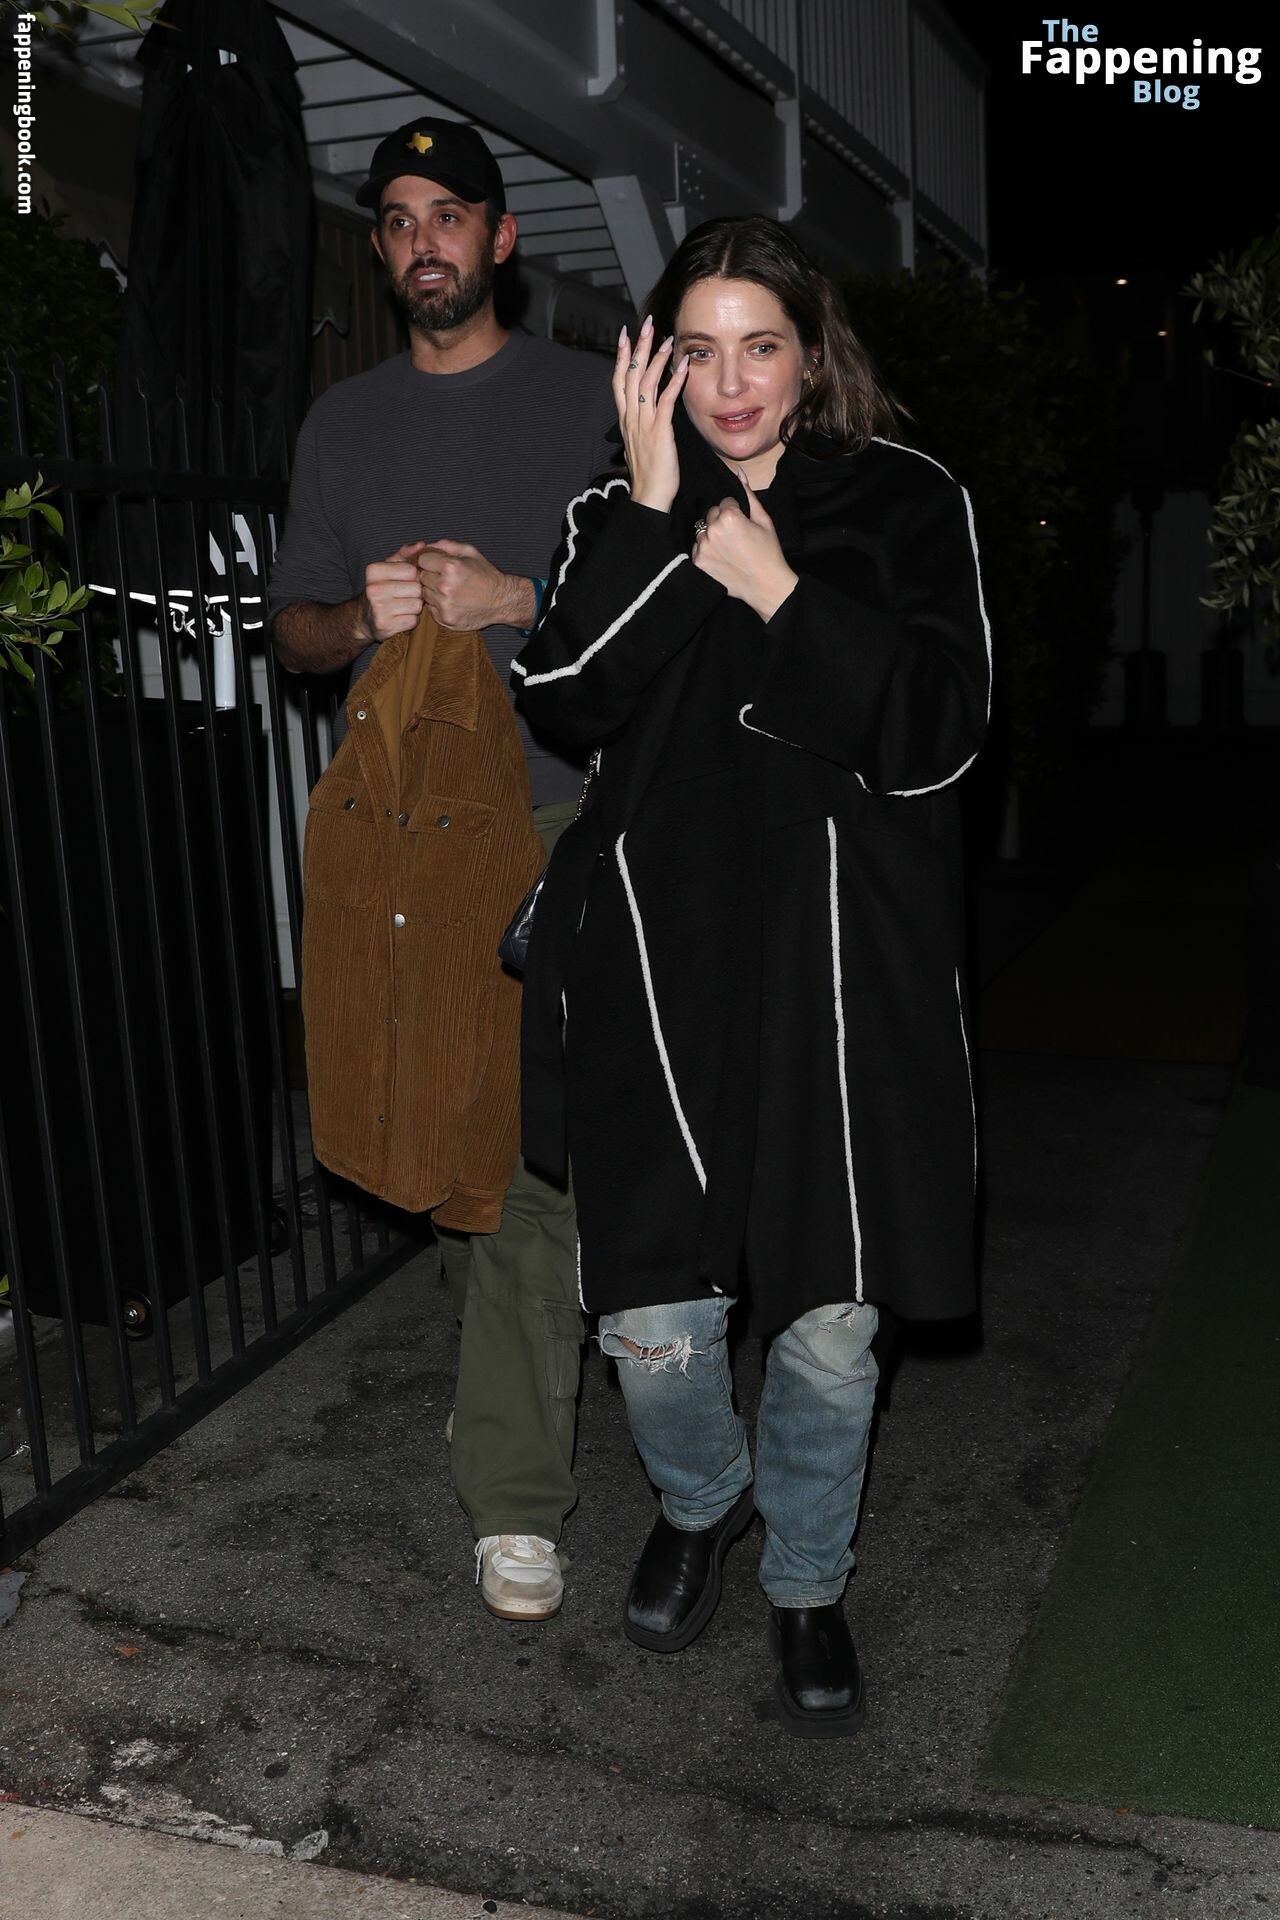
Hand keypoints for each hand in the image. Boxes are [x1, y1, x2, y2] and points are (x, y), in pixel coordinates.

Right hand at [360, 541, 427, 641]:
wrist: (364, 618)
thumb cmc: (381, 589)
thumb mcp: (388, 568)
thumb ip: (404, 554)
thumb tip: (422, 545)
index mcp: (374, 571)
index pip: (411, 570)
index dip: (415, 576)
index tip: (408, 581)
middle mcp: (373, 589)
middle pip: (416, 589)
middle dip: (417, 593)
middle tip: (407, 596)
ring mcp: (378, 609)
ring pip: (417, 605)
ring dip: (415, 607)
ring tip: (404, 606)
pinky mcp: (385, 626)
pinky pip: (413, 621)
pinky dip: (411, 620)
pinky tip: (401, 617)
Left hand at [416, 540, 532, 630]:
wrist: (501, 601)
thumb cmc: (486, 575)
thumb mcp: (470, 552)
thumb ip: (446, 545)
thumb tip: (426, 546)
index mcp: (450, 567)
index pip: (422, 561)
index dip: (430, 562)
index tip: (438, 565)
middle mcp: (445, 587)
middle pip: (421, 578)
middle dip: (431, 576)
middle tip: (445, 579)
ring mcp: (444, 605)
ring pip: (424, 594)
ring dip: (433, 592)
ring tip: (450, 591)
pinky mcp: (446, 619)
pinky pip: (431, 609)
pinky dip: (438, 605)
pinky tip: (452, 602)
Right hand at [613, 314, 689, 513]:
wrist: (648, 498)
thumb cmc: (649, 474)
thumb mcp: (640, 444)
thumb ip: (642, 424)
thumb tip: (647, 412)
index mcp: (626, 420)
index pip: (619, 381)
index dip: (622, 357)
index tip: (626, 336)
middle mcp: (631, 418)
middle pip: (630, 375)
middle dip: (639, 347)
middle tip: (647, 324)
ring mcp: (644, 425)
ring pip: (645, 384)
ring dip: (657, 359)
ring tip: (667, 340)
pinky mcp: (659, 433)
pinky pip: (665, 402)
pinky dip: (674, 381)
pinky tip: (683, 366)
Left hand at [692, 471, 797, 621]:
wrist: (765, 584)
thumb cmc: (769, 551)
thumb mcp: (763, 520)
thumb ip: (748, 494)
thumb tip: (738, 472)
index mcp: (729, 516)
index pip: (725, 502)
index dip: (737, 512)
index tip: (744, 525)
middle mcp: (713, 529)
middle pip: (712, 514)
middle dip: (722, 521)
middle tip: (736, 537)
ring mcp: (703, 546)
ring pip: (703, 529)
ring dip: (712, 534)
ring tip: (728, 548)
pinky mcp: (699, 561)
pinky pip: (698, 546)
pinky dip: (706, 550)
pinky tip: (721, 557)